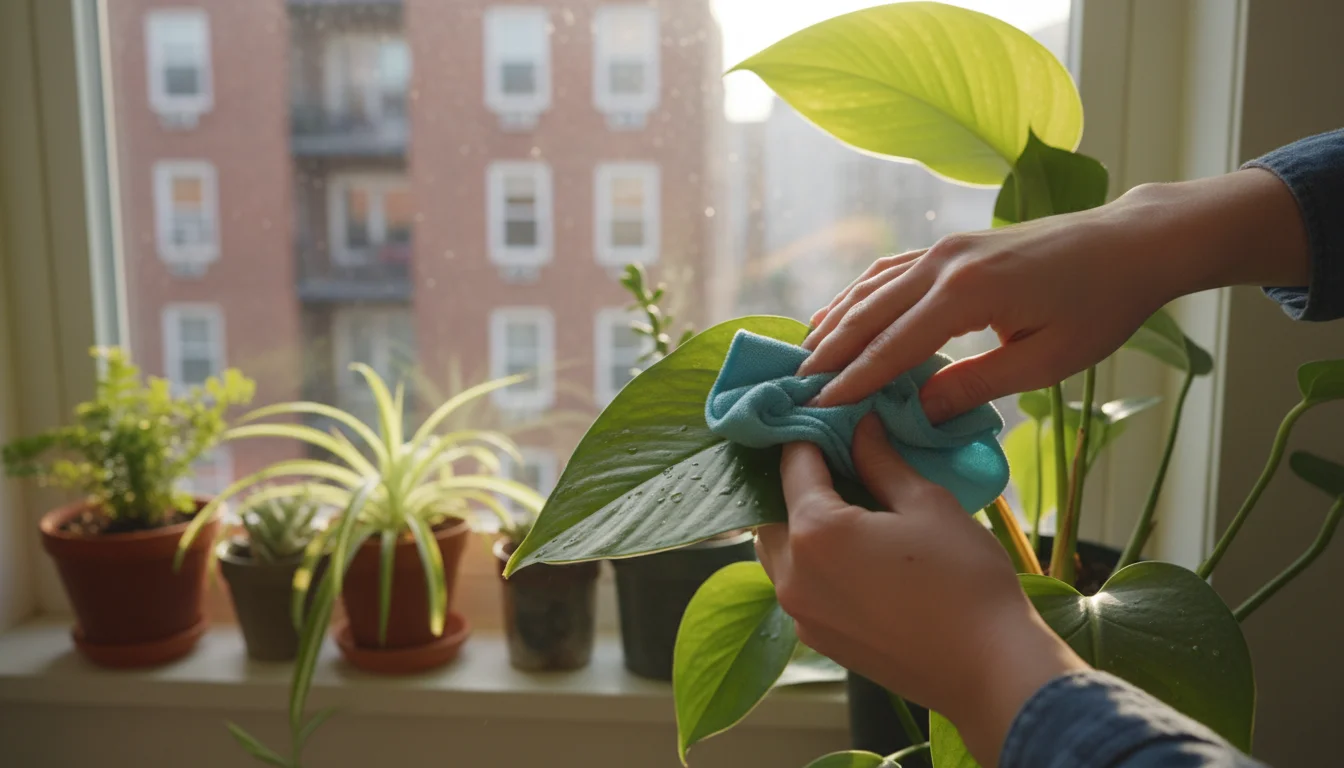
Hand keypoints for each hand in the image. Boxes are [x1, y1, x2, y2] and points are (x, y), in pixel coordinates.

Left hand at [757, 417, 1087, 765]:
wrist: (990, 669)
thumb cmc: (965, 580)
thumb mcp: (926, 503)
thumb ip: (881, 462)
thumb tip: (861, 428)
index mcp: (814, 532)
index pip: (793, 464)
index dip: (810, 432)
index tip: (826, 416)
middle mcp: (792, 575)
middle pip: (772, 509)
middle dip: (797, 480)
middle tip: (835, 458)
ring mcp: (801, 614)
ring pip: (778, 551)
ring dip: (797, 522)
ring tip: (843, 501)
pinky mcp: (818, 639)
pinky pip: (797, 585)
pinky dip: (810, 559)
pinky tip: (851, 549)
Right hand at [798, 169, 1310, 420]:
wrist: (1127, 244)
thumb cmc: (1097, 308)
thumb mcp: (1043, 363)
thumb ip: (975, 385)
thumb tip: (917, 411)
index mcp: (967, 294)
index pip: (892, 347)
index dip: (852, 382)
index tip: (816, 410)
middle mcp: (944, 263)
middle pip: (868, 313)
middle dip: (828, 353)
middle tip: (792, 391)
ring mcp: (944, 248)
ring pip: (871, 288)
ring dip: (835, 322)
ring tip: (804, 358)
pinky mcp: (951, 245)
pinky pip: (889, 271)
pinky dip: (858, 296)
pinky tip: (839, 315)